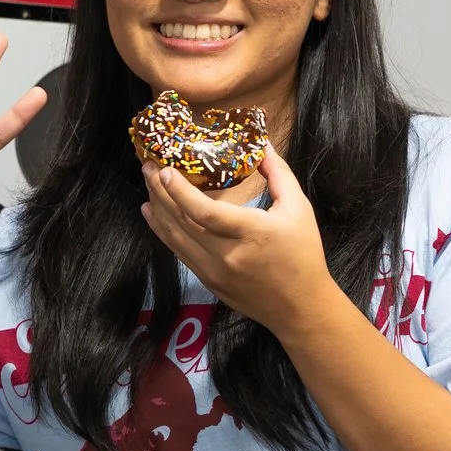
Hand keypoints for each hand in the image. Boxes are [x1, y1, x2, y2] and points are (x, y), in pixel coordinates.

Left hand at [139, 143, 337, 335]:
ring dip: (157, 209)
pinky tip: (153, 213)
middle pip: (182, 221)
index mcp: (252, 233)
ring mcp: (214, 271)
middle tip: (148, 167)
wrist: (300, 307)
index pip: (205, 212)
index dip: (180, 192)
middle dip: (160, 192)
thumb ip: (278, 174)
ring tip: (148, 184)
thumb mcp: (298, 209)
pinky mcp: (207, 281)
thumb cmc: (302, 254)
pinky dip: (163, 231)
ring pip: (174, 237)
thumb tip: (260, 144)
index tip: (165, 170)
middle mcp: (227, 254)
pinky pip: (178, 252)